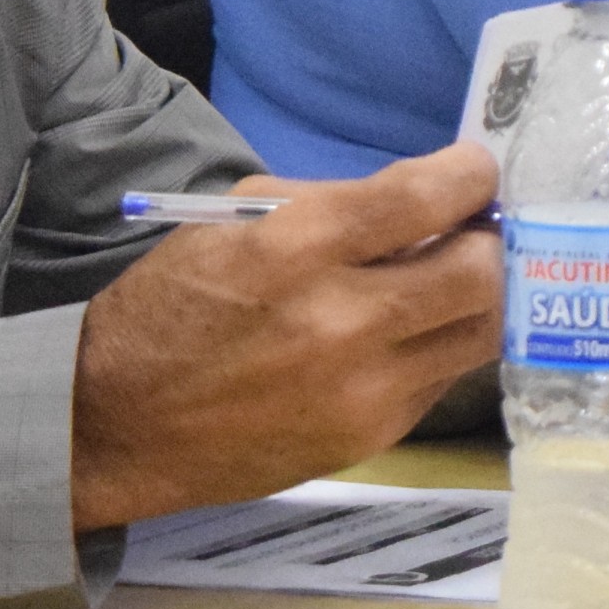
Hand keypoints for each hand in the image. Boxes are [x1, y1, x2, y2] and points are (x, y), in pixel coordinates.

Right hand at [68, 143, 503, 530]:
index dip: (471, 176)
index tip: (476, 170)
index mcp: (298, 249)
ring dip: (479, 298)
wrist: (118, 423)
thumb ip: (334, 204)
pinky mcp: (370, 438)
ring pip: (481, 334)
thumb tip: (420, 200)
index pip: (426, 199)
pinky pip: (440, 379)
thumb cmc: (175, 306)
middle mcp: (342, 322)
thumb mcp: (237, 221)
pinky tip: (405, 334)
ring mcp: (363, 390)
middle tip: (474, 230)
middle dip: (490, 241)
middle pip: (481, 274)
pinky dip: (436, 347)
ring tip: (451, 280)